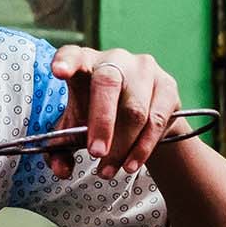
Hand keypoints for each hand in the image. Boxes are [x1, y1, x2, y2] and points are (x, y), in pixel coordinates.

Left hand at [46, 46, 183, 179]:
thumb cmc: (97, 116)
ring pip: (135, 110)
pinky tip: (130, 164)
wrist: (142, 114)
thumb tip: (62, 170)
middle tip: (96, 154)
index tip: (58, 72)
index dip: (66, 62)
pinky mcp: (167, 86)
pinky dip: (143, 148)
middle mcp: (114, 59)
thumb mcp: (75, 130)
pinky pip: (156, 120)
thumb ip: (61, 151)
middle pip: (108, 84)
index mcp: (84, 63)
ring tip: (108, 171)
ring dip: (121, 146)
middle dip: (102, 123)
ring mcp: (144, 70)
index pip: (72, 55)